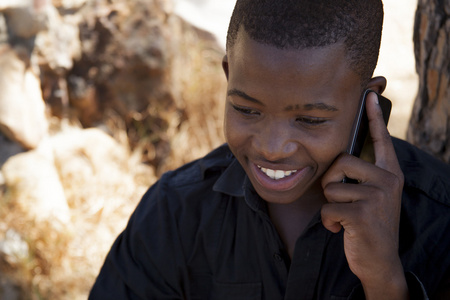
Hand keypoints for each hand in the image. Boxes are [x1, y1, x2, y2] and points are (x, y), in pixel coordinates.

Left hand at [321, 92, 407, 298]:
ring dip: (330, 206)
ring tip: (345, 217)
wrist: (379, 260)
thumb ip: (361, 176)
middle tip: (343, 201)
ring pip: (331, 187)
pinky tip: (342, 230)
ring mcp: (378, 196)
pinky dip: (328, 222)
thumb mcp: (370, 196)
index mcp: (389, 173)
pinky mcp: (363, 214)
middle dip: (332, 183)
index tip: (369, 93)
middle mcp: (388, 180)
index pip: (381, 139)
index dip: (373, 117)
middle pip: (341, 162)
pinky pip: (328, 208)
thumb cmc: (368, 224)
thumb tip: (340, 158)